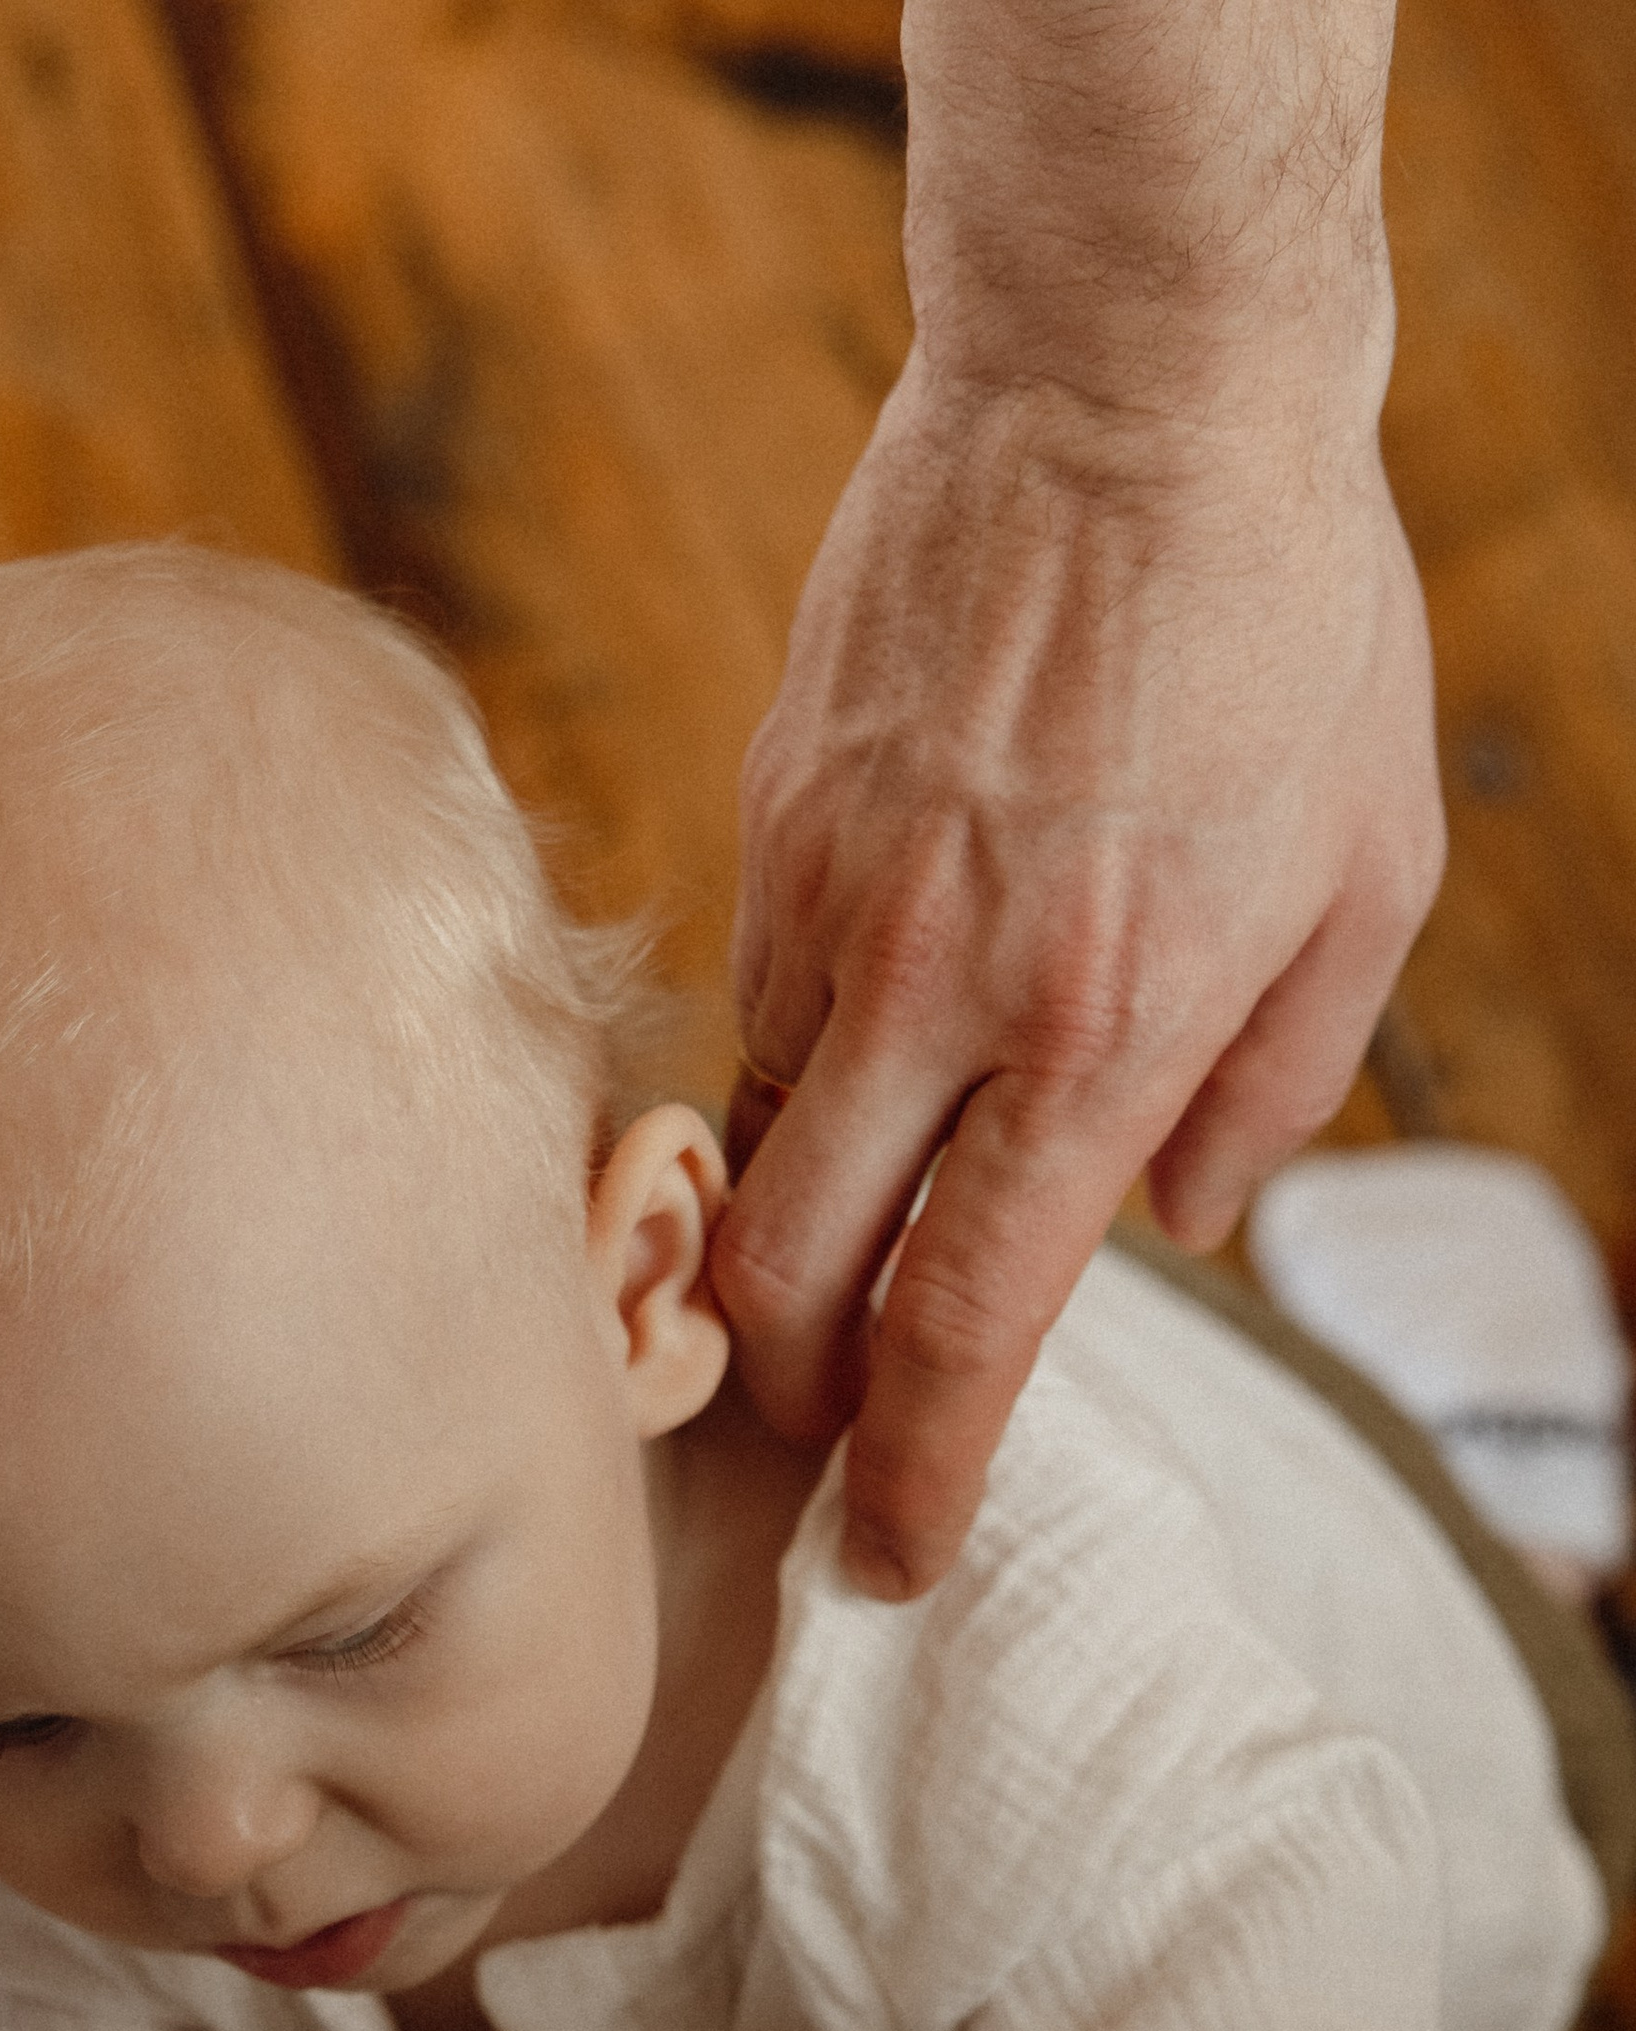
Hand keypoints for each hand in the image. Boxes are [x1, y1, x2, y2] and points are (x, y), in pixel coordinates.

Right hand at [714, 357, 1443, 1596]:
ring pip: (753, 1144)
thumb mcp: (1371, 874)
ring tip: (841, 1247)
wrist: (1129, 379)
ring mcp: (830, 899)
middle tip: (820, 1436)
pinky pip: (754, 1001)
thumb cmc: (1288, 624)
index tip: (886, 1558)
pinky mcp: (768, 814)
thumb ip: (1279, 1083)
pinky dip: (794, 1074)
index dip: (915, 1474)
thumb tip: (1184, 1222)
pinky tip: (858, 1053)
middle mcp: (940, 988)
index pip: (964, 1324)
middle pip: (786, 1279)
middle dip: (793, 1396)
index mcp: (1103, 1027)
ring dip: (785, 1233)